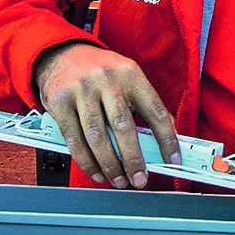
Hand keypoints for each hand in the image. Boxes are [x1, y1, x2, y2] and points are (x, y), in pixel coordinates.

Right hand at [32, 42, 179, 189]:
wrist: (61, 54)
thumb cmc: (99, 71)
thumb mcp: (128, 78)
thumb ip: (145, 104)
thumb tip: (168, 134)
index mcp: (131, 75)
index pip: (155, 111)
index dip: (167, 139)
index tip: (173, 160)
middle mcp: (107, 80)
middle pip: (124, 127)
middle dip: (134, 159)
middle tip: (140, 180)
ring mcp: (81, 91)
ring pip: (98, 137)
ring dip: (110, 165)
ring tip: (119, 180)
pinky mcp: (60, 103)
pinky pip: (75, 140)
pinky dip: (87, 162)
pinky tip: (97, 172)